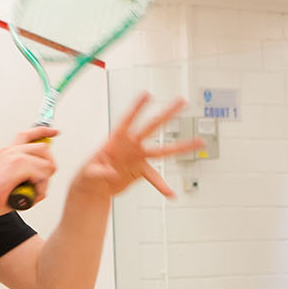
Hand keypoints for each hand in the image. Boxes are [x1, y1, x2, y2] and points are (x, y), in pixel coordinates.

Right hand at [0, 127, 58, 213]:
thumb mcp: (9, 179)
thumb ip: (25, 172)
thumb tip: (44, 173)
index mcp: (7, 152)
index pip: (27, 134)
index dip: (43, 131)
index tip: (54, 132)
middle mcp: (10, 151)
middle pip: (43, 148)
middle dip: (49, 165)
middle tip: (42, 180)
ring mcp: (14, 157)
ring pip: (46, 164)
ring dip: (44, 182)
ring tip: (32, 192)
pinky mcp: (18, 166)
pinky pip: (42, 175)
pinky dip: (40, 189)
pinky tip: (29, 195)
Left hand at [71, 94, 201, 199]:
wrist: (94, 188)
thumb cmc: (88, 176)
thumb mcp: (89, 173)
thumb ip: (99, 171)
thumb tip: (111, 172)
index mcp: (116, 140)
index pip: (127, 120)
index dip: (136, 107)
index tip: (146, 94)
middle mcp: (131, 145)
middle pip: (152, 127)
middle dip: (167, 114)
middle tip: (182, 101)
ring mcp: (138, 157)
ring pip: (163, 150)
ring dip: (181, 147)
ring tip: (199, 142)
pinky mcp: (141, 171)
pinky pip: (155, 178)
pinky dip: (162, 186)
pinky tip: (170, 193)